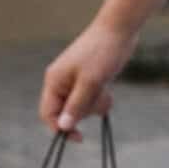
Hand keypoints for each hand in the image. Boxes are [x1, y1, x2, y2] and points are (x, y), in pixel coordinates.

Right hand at [40, 20, 135, 139]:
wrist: (120, 29)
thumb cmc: (103, 52)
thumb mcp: (91, 81)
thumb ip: (77, 105)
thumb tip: (63, 127)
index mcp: (54, 81)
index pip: (48, 113)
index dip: (61, 128)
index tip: (80, 138)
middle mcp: (61, 82)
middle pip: (67, 112)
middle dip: (85, 109)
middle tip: (99, 94)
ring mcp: (75, 81)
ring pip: (82, 106)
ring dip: (95, 103)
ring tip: (106, 87)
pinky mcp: (89, 79)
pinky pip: (91, 99)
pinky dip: (101, 97)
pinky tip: (109, 87)